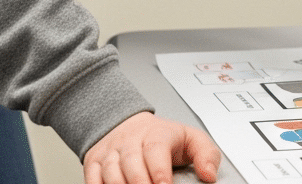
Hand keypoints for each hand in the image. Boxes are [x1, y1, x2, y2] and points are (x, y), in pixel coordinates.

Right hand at [83, 112, 219, 183]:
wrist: (127, 124)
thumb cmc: (162, 137)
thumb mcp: (190, 139)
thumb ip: (206, 155)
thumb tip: (209, 175)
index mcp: (156, 135)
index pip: (156, 150)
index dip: (159, 171)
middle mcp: (130, 142)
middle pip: (131, 164)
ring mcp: (110, 153)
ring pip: (110, 173)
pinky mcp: (94, 163)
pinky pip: (92, 179)